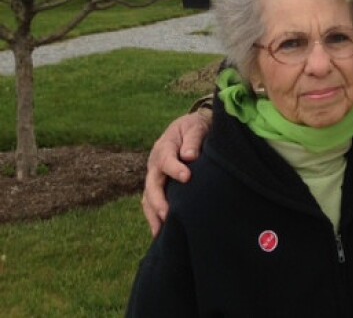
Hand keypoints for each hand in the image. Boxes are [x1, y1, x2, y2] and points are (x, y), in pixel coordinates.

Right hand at [141, 110, 210, 236]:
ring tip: (160, 232)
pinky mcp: (160, 186)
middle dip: (158, 201)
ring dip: (153, 215)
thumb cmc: (195, 128)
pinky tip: (161, 233)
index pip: (166, 160)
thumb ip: (193, 140)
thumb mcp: (195, 127)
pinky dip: (155, 217)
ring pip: (148, 198)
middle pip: (152, 185)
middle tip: (167, 215)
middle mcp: (155, 164)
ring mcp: (155, 177)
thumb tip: (189, 156)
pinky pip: (152, 203)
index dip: (175, 169)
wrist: (190, 128)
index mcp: (164, 147)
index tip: (187, 177)